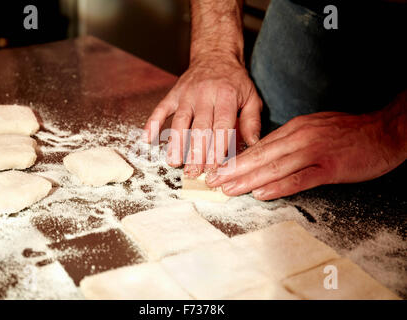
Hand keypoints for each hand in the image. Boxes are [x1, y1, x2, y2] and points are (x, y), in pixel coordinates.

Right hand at [142, 54, 261, 175]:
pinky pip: (160, 108)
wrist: (215, 55)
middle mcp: (205, 95)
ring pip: (179, 121)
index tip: (215, 167)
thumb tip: (254, 145)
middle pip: (199, 127)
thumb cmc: (235, 81)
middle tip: (194, 172)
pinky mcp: (173, 93)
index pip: (221, 126)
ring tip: (174, 162)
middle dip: (196, 152)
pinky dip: (152, 123)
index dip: (218, 148)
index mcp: (226, 96)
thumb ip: (252, 121)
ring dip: (175, 143)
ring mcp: (186, 94)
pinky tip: (147, 139)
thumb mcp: (251, 97)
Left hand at [206, 109, 406, 199]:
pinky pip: (299, 178)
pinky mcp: (329, 167)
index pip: (259, 146)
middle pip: (259, 155)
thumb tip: (266, 153)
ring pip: (274, 167)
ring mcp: (314, 152)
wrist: (385, 130)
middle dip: (232, 170)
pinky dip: (278, 186)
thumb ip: (290, 140)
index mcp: (295, 128)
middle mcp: (300, 137)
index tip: (219, 170)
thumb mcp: (314, 128)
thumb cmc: (349, 132)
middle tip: (212, 181)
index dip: (237, 160)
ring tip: (227, 189)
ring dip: (247, 179)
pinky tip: (261, 193)